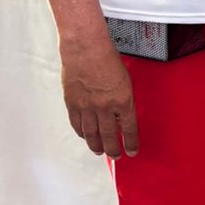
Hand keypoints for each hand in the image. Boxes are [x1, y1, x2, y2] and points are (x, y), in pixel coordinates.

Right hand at [60, 37, 137, 157]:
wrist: (85, 48)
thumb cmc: (107, 57)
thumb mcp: (125, 79)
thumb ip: (123, 98)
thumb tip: (121, 114)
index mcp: (123, 100)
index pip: (129, 128)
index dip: (131, 142)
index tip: (132, 151)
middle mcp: (105, 107)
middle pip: (110, 136)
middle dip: (113, 149)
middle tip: (115, 156)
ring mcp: (87, 107)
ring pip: (91, 134)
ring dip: (96, 145)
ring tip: (99, 151)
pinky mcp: (73, 103)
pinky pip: (77, 124)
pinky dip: (81, 133)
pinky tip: (85, 136)